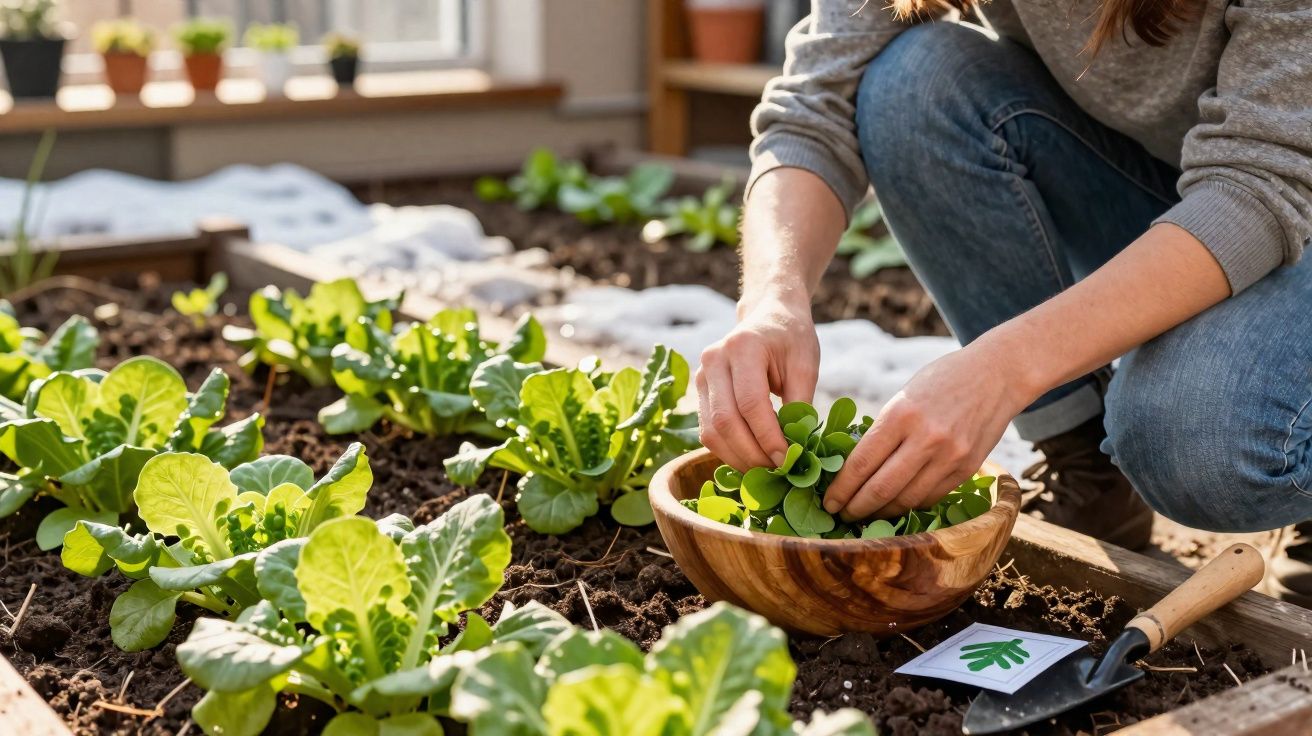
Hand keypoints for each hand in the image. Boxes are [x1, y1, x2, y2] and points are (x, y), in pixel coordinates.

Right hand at [697, 294, 819, 471]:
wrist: (768, 317)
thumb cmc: (791, 339)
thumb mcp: (805, 365)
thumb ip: (800, 405)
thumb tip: (794, 451)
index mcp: (742, 346)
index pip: (750, 403)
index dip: (768, 437)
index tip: (788, 459)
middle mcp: (713, 359)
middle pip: (725, 420)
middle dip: (752, 454)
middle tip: (778, 471)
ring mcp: (701, 376)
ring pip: (711, 431)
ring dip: (738, 458)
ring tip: (765, 471)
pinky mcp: (699, 392)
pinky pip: (708, 431)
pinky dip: (729, 451)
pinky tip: (751, 459)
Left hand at [823, 341, 1034, 520]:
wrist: (995, 375)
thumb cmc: (941, 381)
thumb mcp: (904, 395)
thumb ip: (884, 430)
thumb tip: (854, 469)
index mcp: (901, 414)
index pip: (862, 463)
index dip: (841, 489)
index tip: (828, 501)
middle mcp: (926, 438)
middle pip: (881, 489)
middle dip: (855, 508)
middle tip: (840, 516)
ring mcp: (949, 456)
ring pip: (906, 500)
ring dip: (881, 513)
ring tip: (865, 516)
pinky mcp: (967, 469)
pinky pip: (930, 497)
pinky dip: (909, 506)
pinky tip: (895, 506)